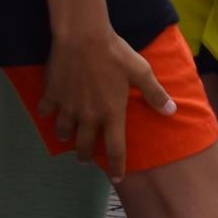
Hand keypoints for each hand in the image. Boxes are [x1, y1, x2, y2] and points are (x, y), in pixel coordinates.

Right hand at [40, 24, 174, 175]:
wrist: (83, 38)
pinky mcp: (51, 94)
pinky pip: (46, 110)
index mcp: (111, 113)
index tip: (117, 178)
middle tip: (86, 159)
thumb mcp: (142, 73)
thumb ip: (155, 94)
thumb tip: (172, 111)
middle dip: (86, 156)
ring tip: (69, 138)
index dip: (117, 166)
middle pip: (84, 146)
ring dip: (66, 138)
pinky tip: (49, 112)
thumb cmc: (116, 54)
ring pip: (62, 132)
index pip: (115, 148)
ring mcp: (67, 106)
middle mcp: (88, 115)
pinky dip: (47, 113)